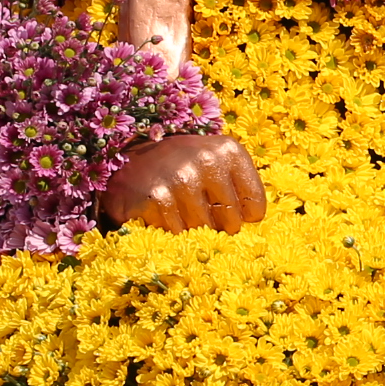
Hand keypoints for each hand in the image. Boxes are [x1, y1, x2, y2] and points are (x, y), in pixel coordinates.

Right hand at [102, 133, 270, 233]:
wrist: (130, 158)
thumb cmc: (182, 166)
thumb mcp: (216, 164)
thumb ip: (238, 189)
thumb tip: (252, 226)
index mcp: (229, 151)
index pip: (254, 206)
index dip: (242, 219)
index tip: (228, 216)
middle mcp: (207, 161)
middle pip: (230, 224)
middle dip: (216, 228)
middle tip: (197, 216)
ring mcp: (181, 179)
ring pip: (202, 231)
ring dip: (191, 232)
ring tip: (179, 216)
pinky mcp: (156, 197)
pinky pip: (175, 233)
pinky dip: (169, 233)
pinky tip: (161, 218)